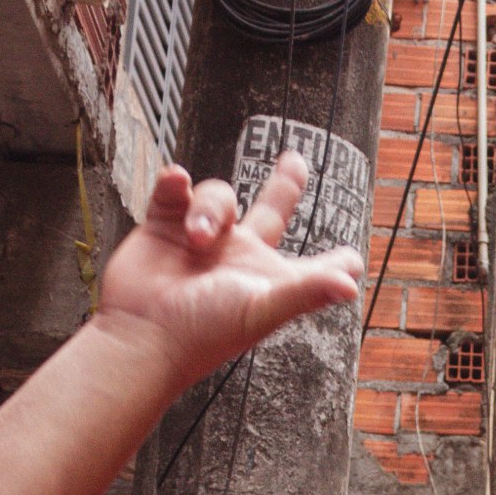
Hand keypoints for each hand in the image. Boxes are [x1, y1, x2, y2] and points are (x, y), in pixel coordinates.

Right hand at [95, 154, 364, 391]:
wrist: (143, 334)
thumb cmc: (204, 331)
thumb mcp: (262, 308)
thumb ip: (307, 291)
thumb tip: (351, 286)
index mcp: (270, 276)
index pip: (315, 266)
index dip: (336, 262)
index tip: (352, 258)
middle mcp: (240, 255)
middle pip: (271, 210)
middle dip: (284, 184)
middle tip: (294, 159)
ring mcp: (202, 239)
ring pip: (219, 196)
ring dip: (210, 208)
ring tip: (196, 238)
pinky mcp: (163, 227)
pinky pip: (173, 191)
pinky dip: (174, 182)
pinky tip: (175, 179)